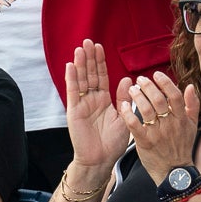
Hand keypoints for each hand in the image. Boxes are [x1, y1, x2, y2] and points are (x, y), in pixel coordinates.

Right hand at [64, 40, 130, 169]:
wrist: (101, 160)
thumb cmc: (113, 142)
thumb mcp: (124, 117)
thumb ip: (124, 98)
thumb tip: (129, 79)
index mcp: (104, 100)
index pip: (101, 76)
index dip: (100, 62)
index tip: (99, 47)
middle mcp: (91, 99)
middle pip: (90, 74)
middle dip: (89, 58)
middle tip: (88, 41)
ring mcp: (82, 104)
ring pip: (81, 80)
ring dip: (80, 64)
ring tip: (80, 49)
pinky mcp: (74, 111)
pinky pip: (73, 92)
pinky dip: (71, 79)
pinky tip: (71, 66)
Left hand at [117, 72, 197, 183]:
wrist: (174, 172)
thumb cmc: (181, 147)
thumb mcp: (192, 126)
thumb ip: (192, 105)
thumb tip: (190, 86)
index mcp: (181, 119)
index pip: (175, 96)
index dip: (165, 82)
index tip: (156, 74)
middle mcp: (170, 125)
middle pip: (159, 100)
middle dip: (148, 86)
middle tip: (140, 79)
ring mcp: (157, 134)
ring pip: (147, 110)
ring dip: (138, 97)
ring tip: (132, 89)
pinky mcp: (145, 143)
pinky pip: (135, 126)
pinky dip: (128, 114)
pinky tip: (123, 105)